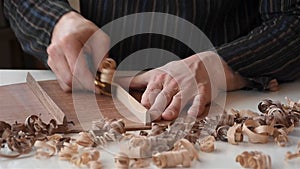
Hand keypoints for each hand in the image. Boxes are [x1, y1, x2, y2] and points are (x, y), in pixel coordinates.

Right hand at [47, 11, 109, 92]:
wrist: (68, 25)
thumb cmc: (85, 31)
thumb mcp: (100, 38)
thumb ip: (102, 56)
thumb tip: (102, 73)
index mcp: (68, 42)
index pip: (77, 70)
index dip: (88, 83)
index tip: (98, 89)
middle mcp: (56, 51)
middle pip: (69, 80)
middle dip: (85, 86)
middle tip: (97, 86)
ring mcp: (51, 59)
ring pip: (65, 84)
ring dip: (80, 87)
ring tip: (91, 81)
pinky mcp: (51, 65)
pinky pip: (62, 83)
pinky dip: (74, 85)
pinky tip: (82, 78)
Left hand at [129, 51, 246, 120]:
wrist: (205, 63)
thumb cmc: (178, 71)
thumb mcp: (157, 72)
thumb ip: (138, 80)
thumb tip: (118, 82)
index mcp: (160, 79)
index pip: (149, 94)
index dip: (144, 106)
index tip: (139, 115)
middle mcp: (173, 83)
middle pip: (162, 98)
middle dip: (156, 108)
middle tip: (150, 117)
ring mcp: (188, 87)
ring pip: (179, 99)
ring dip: (173, 107)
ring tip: (168, 116)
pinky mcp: (203, 91)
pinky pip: (199, 100)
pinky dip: (196, 107)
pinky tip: (192, 114)